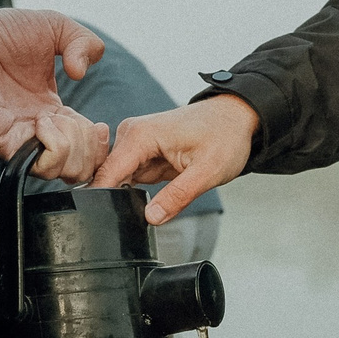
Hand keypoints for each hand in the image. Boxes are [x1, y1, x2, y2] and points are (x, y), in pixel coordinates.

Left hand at [0, 8, 109, 181]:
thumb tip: (82, 72)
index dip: (99, 144)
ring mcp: (20, 137)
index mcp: (52, 111)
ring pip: (61, 172)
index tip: (100, 126)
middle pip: (79, 169)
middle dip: (90, 149)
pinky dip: (53, 145)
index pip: (85, 148)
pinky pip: (35, 162)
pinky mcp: (2, 140)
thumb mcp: (56, 27)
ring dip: (73, 146)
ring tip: (56, 118)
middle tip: (78, 122)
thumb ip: (84, 42)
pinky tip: (44, 120)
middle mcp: (37, 130)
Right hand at [93, 94, 257, 224]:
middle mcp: (132, 134)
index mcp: (140, 135)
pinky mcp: (142, 151)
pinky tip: (162, 183)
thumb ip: (178, 196)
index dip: (102, 199)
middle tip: (152, 207)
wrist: (236, 117)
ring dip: (133, 192)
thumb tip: (151, 217)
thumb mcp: (208, 171)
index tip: (106, 220)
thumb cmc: (225, 136)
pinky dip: (142, 187)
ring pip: (119, 179)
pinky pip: (131, 176)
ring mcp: (136, 142)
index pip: (106, 173)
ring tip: (165, 187)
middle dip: (121, 197)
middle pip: (109, 177)